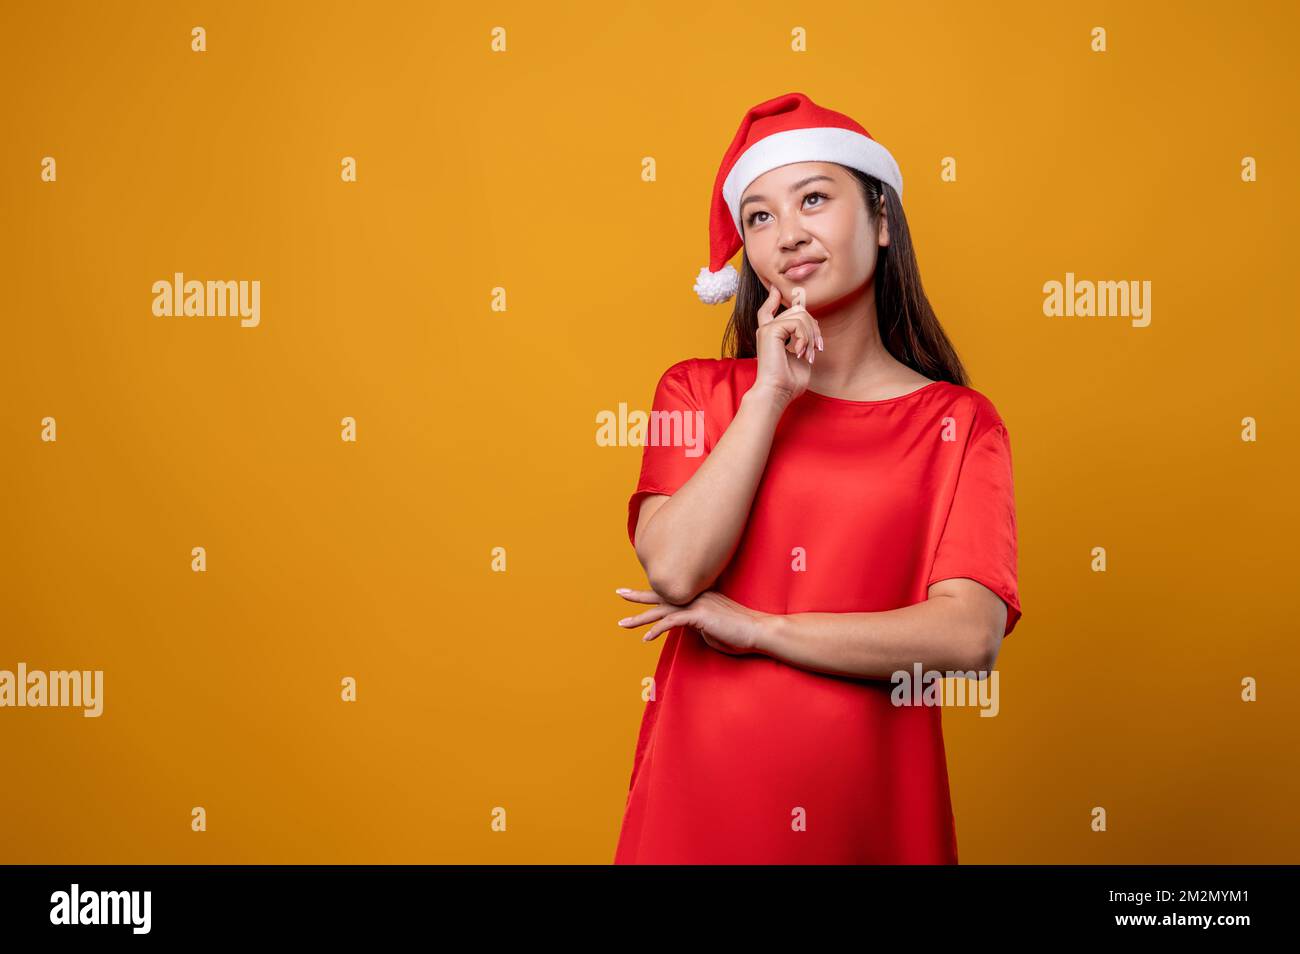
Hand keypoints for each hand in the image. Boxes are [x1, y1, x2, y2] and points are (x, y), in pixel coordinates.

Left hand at [614, 587, 770, 655]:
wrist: (757, 631)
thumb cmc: (738, 634)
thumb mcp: (712, 628)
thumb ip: (696, 624)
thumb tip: (686, 627)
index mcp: (699, 597)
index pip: (671, 594)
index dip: (653, 594)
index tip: (636, 594)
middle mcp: (696, 596)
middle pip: (661, 595)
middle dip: (638, 596)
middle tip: (619, 593)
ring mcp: (697, 604)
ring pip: (662, 608)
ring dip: (641, 617)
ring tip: (623, 624)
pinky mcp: (699, 615)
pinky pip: (672, 621)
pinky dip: (657, 629)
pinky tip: (646, 638)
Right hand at [751, 282, 821, 405]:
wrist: (777, 392)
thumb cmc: (789, 382)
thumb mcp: (800, 355)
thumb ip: (802, 338)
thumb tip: (810, 325)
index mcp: (771, 335)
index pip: (769, 309)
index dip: (773, 298)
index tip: (776, 288)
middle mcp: (766, 329)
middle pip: (797, 310)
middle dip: (813, 326)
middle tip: (817, 348)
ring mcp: (767, 329)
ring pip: (800, 314)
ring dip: (811, 335)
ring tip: (808, 354)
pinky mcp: (770, 331)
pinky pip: (797, 323)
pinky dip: (805, 337)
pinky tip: (800, 352)